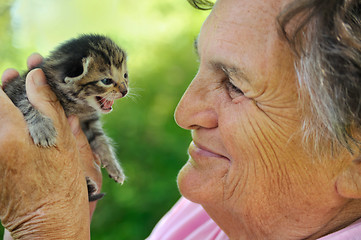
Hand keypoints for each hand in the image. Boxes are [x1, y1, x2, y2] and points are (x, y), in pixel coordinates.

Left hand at [0, 53, 101, 238]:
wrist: (48, 220)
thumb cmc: (61, 182)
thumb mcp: (63, 142)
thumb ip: (48, 106)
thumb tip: (35, 77)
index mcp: (11, 135)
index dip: (7, 81)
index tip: (17, 74)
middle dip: (5, 92)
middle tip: (20, 83)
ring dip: (7, 110)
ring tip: (24, 105)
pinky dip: (7, 127)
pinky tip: (22, 127)